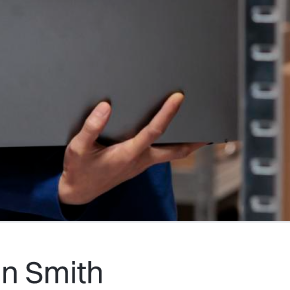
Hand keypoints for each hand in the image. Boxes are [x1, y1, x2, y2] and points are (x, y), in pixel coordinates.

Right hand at [58, 92, 205, 207]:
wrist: (78, 191)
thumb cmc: (79, 169)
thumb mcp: (78, 147)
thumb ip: (91, 127)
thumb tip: (106, 106)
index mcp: (127, 154)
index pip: (154, 131)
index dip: (167, 113)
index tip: (178, 98)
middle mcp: (140, 160)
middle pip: (176, 151)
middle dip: (194, 140)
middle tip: (211, 126)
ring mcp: (141, 165)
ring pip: (171, 155)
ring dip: (187, 144)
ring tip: (201, 131)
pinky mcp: (138, 166)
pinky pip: (161, 155)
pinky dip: (173, 146)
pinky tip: (172, 137)